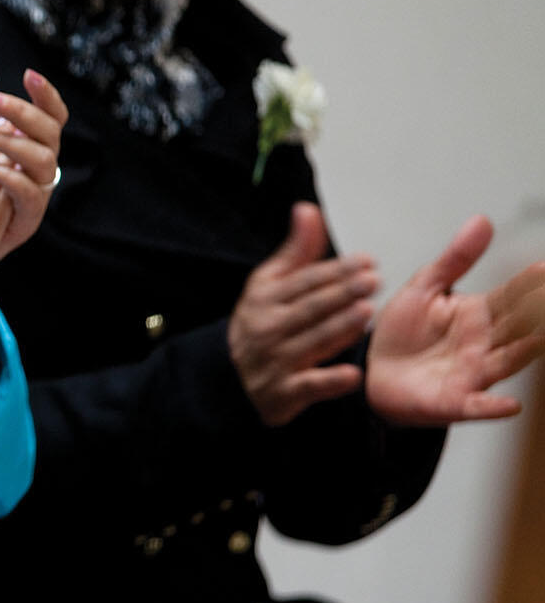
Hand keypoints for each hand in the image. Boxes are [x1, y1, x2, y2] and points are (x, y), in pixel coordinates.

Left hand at [0, 70, 68, 260]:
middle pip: (50, 131)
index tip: (28, 76)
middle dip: (22, 112)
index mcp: (30, 144)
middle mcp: (40, 165)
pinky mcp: (28, 218)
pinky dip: (10, 177)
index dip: (46, 95)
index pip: (50, 115)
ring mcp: (38, 191)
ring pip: (43, 159)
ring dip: (13, 142)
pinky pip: (30, 193)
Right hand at [229, 203, 378, 425]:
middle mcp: (268, 328)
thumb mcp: (269, 284)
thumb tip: (308, 209)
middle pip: (309, 309)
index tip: (366, 261)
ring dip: (339, 329)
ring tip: (366, 313)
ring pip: (312, 342)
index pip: (304, 281)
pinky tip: (352, 375)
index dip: (335, 270)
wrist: (230, 376)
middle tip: (372, 281)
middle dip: (341, 294)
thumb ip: (296, 250)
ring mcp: (275, 361)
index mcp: (265, 298)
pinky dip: (330, 381)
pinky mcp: (283, 393)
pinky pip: (308, 386)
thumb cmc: (260, 322)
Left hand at [365, 216, 544, 425]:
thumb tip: (483, 220)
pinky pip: (477, 407)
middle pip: (520, 329)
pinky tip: (510, 405)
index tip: (544, 268)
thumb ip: (455, 260)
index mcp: (479, 315)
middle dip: (539, 317)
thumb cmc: (403, 331)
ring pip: (509, 362)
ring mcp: (472, 374)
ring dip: (528, 352)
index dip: (531, 284)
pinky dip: (493, 407)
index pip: (512, 296)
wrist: (372, 371)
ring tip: (544, 340)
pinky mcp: (453, 402)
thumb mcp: (424, 288)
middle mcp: (483, 345)